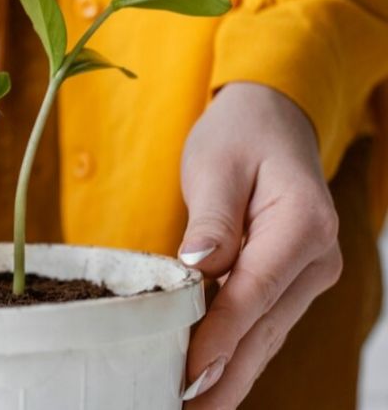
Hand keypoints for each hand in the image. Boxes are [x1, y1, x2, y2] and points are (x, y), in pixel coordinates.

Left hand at [179, 82, 341, 407]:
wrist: (271, 122)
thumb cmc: (240, 136)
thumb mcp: (216, 165)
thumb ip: (210, 219)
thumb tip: (197, 268)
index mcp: (302, 224)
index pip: (254, 291)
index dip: (220, 335)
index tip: (188, 371)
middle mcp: (316, 257)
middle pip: (265, 328)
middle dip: (225, 377)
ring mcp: (308, 273)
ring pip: (267, 336)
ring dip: (232, 376)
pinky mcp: (291, 281)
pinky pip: (264, 325)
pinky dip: (239, 356)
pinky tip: (213, 383)